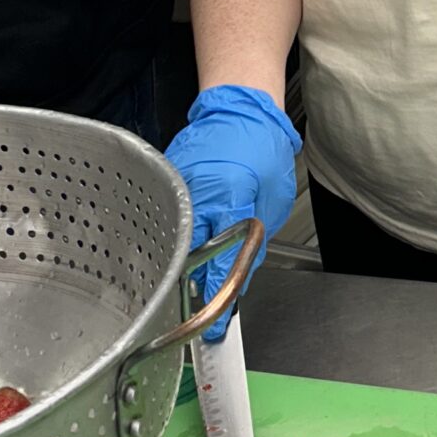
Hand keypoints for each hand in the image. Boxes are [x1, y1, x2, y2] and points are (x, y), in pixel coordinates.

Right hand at [165, 87, 299, 342]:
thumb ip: (253, 244)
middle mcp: (194, 195)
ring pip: (170, 241)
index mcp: (226, 200)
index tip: (210, 330)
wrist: (239, 106)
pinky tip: (175, 250)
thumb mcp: (271, 203)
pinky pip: (164, 219)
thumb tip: (238, 281)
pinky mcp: (164, 182)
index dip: (214, 301)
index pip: (217, 265)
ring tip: (178, 286)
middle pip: (183, 257)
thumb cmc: (261, 147)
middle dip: (186, 289)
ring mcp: (173, 188)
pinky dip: (170, 238)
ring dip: (175, 265)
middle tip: (189, 316)